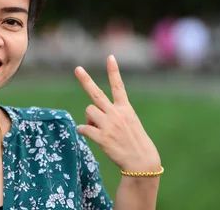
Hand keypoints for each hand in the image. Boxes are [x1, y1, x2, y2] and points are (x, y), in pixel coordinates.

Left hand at [74, 55, 160, 171]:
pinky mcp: (102, 137)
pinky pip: (83, 128)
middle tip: (78, 68)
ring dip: (88, 118)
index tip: (110, 56)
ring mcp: (108, 125)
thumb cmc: (135, 142)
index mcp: (125, 108)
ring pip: (88, 111)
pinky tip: (87, 133)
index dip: (113, 71)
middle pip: (96, 93)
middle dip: (86, 80)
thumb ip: (113, 114)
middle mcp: (116, 113)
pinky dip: (82, 130)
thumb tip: (91, 113)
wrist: (142, 162)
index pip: (118, 86)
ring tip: (96, 127)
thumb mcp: (129, 122)